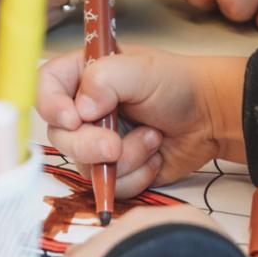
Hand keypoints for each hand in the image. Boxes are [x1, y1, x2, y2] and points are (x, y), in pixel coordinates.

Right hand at [37, 46, 246, 196]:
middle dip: (89, 145)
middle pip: (60, 137)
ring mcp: (99, 142)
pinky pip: (112, 186)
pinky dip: (137, 175)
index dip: (51, 106)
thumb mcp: (144, 70)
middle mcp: (86, 111)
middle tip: (114, 144)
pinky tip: (155, 155)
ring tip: (153, 137)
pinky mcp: (118, 169)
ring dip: (124, 158)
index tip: (73, 118)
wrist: (211, 118)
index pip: (46, 88)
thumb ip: (107, 79)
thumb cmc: (179, 85)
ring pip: (86, 167)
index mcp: (84, 77)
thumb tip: (81, 108)